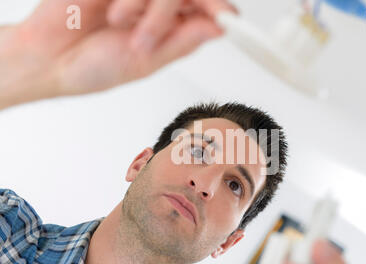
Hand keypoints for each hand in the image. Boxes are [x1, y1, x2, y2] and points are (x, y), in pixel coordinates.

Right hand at [0, 0, 235, 107]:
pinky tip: (115, 11)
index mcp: (169, 26)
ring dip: (152, 8)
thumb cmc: (93, 66)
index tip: (228, 19)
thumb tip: (218, 28)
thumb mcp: (146, 61)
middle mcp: (156, 3)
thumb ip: (181, 42)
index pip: (206, 7)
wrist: (48, 59)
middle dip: (174, 11)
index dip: (219, 9)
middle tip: (153, 32)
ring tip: (124, 26)